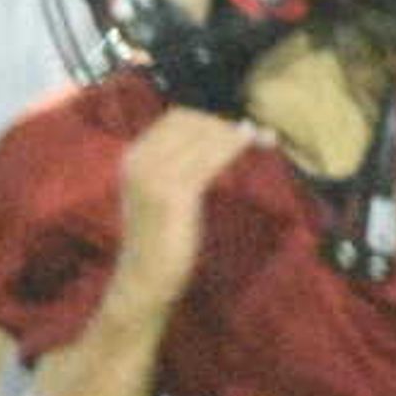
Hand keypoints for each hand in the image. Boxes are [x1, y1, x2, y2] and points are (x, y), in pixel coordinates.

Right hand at [103, 108, 263, 319]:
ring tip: (261, 136)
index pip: (175, 119)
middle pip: (188, 122)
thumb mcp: (161, 193)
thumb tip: (213, 138)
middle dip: (223, 122)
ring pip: (201, 138)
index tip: (237, 122)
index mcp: (134, 156)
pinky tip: (251, 145)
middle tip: (256, 129)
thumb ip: (176, 165)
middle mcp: (139, 159)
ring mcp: (153, 175)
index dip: (208, 116)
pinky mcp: (172, 193)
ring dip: (234, 134)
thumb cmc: (159, 240)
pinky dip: (233, 148)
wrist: (144, 279)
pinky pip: (209, 160)